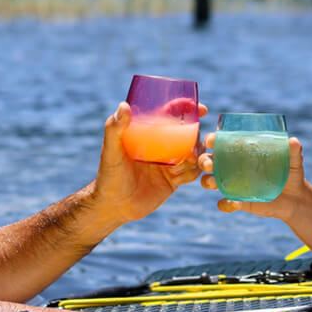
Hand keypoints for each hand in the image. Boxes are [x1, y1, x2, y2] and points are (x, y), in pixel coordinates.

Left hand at [91, 101, 205, 223]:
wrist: (114, 206)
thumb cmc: (108, 175)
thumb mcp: (111, 150)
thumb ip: (114, 128)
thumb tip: (124, 105)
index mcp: (149, 133)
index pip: (173, 115)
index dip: (189, 109)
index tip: (202, 109)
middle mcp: (162, 146)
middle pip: (189, 133)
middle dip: (196, 136)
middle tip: (191, 148)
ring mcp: (169, 163)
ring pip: (194, 153)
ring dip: (197, 155)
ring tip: (188, 161)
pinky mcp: (174, 181)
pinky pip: (192, 173)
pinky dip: (192, 172)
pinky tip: (181, 176)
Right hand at [199, 133, 305, 219]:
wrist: (295, 198)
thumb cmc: (290, 173)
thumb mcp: (293, 160)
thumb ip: (292, 151)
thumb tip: (293, 142)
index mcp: (241, 152)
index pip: (220, 143)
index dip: (211, 140)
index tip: (211, 141)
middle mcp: (232, 167)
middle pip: (208, 161)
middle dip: (204, 161)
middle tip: (210, 164)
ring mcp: (233, 185)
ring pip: (209, 181)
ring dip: (207, 181)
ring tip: (214, 184)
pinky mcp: (238, 202)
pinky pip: (224, 204)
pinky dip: (225, 205)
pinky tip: (235, 204)